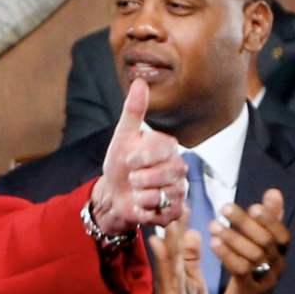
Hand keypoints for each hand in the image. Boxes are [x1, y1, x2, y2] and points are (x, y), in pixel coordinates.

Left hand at [91, 78, 186, 235]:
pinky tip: (141, 204)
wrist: (114, 193)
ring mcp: (180, 189)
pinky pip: (164, 212)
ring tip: (136, 191)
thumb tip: (139, 81)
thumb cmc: (119, 163)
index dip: (139, 157)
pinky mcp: (177, 211)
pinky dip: (145, 210)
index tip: (127, 159)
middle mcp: (179, 167)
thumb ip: (133, 110)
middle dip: (138, 177)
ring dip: (140, 194)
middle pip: (165, 173)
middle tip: (131, 177)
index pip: (162, 148)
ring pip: (163, 194)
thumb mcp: (122, 136)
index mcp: (168, 147)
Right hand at [150, 209, 209, 293]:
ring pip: (165, 259)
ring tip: (161, 213)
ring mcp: (165, 291)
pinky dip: (160, 259)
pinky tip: (156, 242)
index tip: (181, 201)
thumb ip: (192, 263)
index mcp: (179, 276)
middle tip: (170, 199)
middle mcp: (169, 280)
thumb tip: (194, 234)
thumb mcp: (195, 288)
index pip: (180, 246)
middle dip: (171, 224)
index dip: (181, 224)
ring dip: (162, 235)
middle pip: (170, 248)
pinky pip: (164, 278)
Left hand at [213, 189, 288, 293]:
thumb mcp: (260, 247)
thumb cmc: (251, 274)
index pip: (281, 234)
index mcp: (278, 254)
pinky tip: (213, 244)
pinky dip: (227, 255)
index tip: (254, 205)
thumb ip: (266, 222)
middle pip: (265, 241)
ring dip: (232, 237)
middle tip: (224, 208)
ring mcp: (263, 280)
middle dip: (245, 223)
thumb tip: (273, 192)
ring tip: (212, 225)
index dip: (270, 219)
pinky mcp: (247, 292)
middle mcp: (275, 266)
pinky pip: (240, 271)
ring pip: (253, 255)